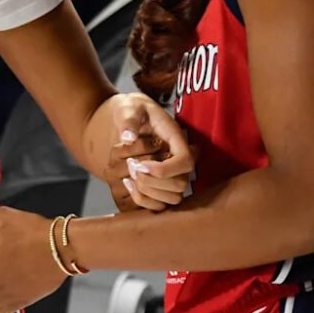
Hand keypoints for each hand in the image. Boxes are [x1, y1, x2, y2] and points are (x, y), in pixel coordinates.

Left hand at [110, 93, 196, 210]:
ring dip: (148, 192)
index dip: (165, 169)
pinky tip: (127, 183)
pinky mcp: (162, 185)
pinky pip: (160, 205)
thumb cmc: (132, 110)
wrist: (129, 116)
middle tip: (132, 166)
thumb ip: (129, 120)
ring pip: (173, 198)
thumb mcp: (129, 108)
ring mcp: (172, 174)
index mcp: (176, 138)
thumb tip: (128, 138)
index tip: (140, 165)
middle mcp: (178, 159)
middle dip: (153, 181)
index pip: (186, 161)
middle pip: (181, 184)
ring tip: (129, 175)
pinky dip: (142, 199)